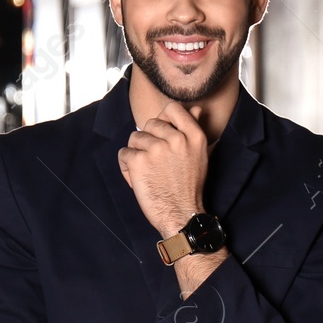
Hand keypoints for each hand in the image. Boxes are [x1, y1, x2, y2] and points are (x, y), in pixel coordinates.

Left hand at [119, 102, 207, 236]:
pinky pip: (124, 153)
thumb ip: (194, 129)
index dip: (163, 119)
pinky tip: (138, 178)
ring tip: (148, 171)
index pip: (172, 108)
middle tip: (156, 161)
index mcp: (194, 135)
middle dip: (148, 140)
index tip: (162, 134)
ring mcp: (156, 148)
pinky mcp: (139, 161)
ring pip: (135, 138)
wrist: (181, 213)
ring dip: (136, 154)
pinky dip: (126, 167)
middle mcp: (176, 138)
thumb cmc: (189, 186)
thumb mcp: (198, 154)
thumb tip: (195, 109)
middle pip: (150, 124)